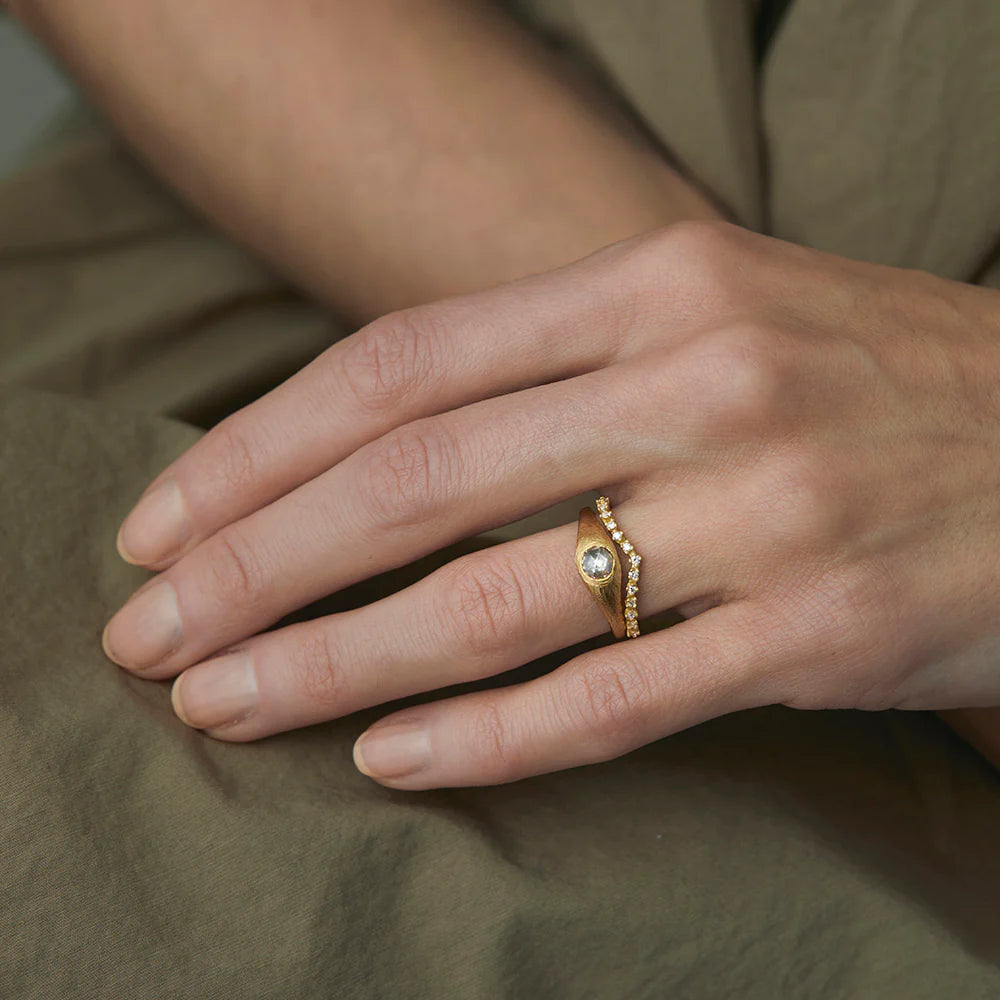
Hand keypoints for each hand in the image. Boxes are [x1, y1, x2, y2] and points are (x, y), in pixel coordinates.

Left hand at [103, 220, 999, 788]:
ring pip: (492, 597)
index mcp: (657, 284)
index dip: (256, 449)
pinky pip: (615, 697)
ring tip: (223, 704)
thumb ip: (556, 363)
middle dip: (251, 564)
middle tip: (148, 635)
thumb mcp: (713, 317)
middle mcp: (702, 381)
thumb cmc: (869, 378)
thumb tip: (383, 445)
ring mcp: (767, 508)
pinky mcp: (822, 631)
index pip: (399, 365)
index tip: (160, 523)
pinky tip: (388, 758)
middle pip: (413, 481)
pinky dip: (486, 735)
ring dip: (332, 661)